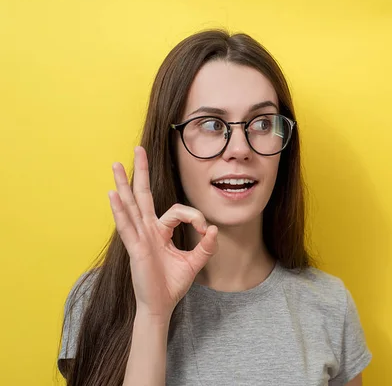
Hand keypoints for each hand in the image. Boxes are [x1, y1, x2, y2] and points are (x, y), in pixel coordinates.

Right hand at [108, 146, 217, 321]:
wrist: (161, 305)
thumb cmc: (173, 284)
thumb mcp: (195, 262)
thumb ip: (206, 246)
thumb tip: (215, 229)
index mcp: (161, 231)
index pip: (177, 210)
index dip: (196, 217)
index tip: (206, 231)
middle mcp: (148, 230)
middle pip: (143, 195)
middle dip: (140, 172)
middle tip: (138, 148)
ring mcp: (139, 237)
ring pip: (131, 205)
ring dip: (123, 184)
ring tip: (114, 164)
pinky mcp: (136, 248)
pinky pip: (127, 226)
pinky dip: (120, 210)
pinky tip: (113, 194)